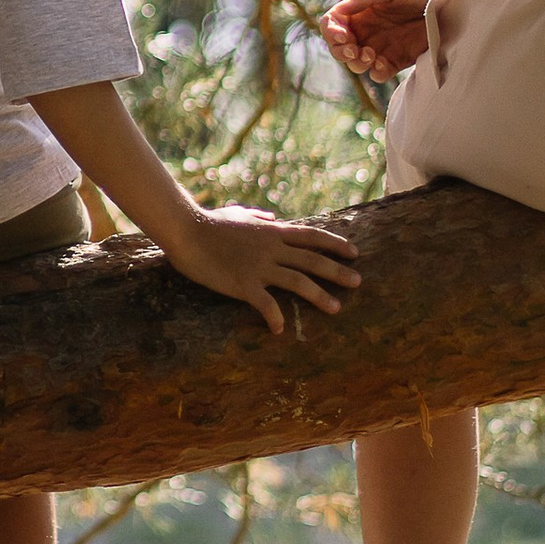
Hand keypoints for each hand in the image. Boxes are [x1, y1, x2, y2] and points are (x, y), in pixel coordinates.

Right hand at [162, 202, 360, 334]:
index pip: (311, 237)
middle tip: (358, 282)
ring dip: (319, 295)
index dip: (335, 244)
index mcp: (272, 232)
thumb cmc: (209, 222)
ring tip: (336, 308)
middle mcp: (271, 248)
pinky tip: (280, 330)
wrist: (186, 230)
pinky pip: (265, 304)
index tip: (354, 252)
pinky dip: (275, 317)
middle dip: (338, 271)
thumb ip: (259, 217)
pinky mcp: (243, 283)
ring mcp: (259, 266)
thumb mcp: (239, 213)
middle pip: (312, 260)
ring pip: (298, 281)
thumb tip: (274, 218)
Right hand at [322, 0, 441, 82]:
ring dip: (357, 64)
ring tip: (370, 55)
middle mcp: (368, 28)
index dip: (331, 32)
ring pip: (357, 63)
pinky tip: (382, 66)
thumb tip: (341, 9)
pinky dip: (376, 73)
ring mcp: (383, 45)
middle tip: (354, 50)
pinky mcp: (400, 59)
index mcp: (361, 9)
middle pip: (340, 47)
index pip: (333, 24)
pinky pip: (380, 73)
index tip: (343, 36)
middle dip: (341, 52)